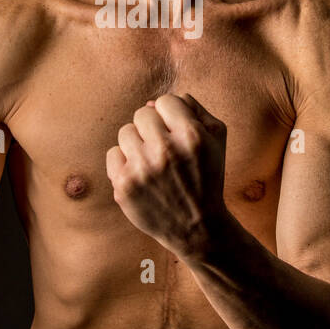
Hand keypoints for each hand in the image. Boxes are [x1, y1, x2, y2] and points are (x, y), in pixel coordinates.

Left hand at [105, 92, 227, 261]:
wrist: (197, 227)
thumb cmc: (207, 177)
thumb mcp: (216, 140)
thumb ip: (194, 109)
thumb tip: (154, 102)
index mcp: (191, 136)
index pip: (165, 101)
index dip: (171, 115)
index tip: (176, 132)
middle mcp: (165, 151)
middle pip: (142, 113)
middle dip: (153, 128)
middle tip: (165, 149)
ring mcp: (142, 169)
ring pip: (125, 131)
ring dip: (137, 143)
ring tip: (153, 161)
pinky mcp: (124, 186)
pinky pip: (112, 153)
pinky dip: (124, 161)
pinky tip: (141, 174)